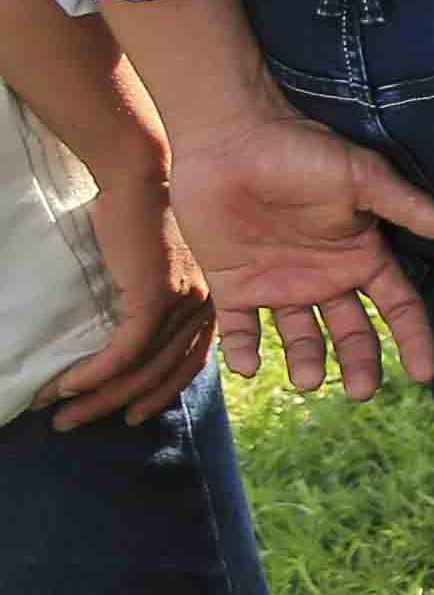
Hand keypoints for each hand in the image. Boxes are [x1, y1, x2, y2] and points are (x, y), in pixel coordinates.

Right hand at [45, 145, 211, 427]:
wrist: (145, 171)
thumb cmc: (142, 211)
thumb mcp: (151, 264)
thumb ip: (145, 298)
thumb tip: (115, 326)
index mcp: (211, 302)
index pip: (188, 362)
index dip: (158, 392)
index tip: (131, 414)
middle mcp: (204, 308)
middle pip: (164, 375)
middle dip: (119, 405)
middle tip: (79, 423)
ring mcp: (182, 304)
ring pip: (140, 370)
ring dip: (96, 398)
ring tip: (62, 415)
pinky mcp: (155, 295)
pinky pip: (124, 351)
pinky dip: (92, 374)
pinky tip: (65, 387)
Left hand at [167, 87, 433, 399]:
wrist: (229, 138)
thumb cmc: (301, 151)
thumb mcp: (363, 178)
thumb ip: (411, 209)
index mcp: (361, 254)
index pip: (398, 306)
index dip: (414, 339)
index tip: (425, 375)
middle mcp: (325, 275)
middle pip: (352, 333)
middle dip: (360, 364)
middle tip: (360, 391)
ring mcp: (279, 282)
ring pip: (300, 338)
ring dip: (306, 362)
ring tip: (307, 378)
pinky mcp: (233, 284)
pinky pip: (241, 330)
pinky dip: (243, 352)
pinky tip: (250, 364)